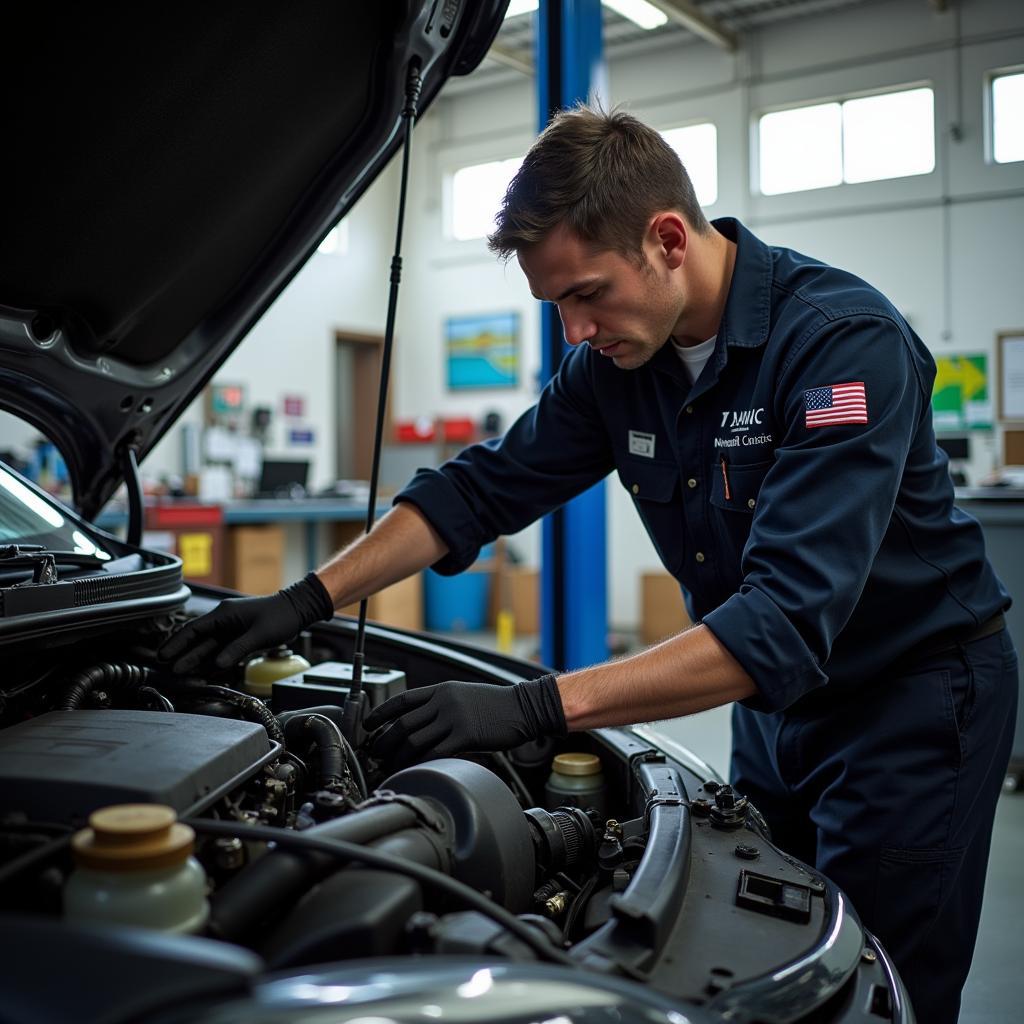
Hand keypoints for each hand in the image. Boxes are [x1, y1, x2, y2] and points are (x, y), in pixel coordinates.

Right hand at [158, 572, 333, 672]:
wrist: (298, 610)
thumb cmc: (281, 616)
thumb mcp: (259, 634)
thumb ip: (237, 649)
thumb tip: (217, 664)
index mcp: (224, 614)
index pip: (193, 630)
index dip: (177, 643)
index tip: (164, 655)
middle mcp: (224, 621)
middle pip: (198, 640)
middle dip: (183, 654)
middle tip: (167, 669)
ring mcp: (232, 629)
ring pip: (209, 647)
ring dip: (196, 660)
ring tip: (181, 673)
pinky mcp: (240, 637)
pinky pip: (223, 650)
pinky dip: (214, 661)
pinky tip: (205, 672)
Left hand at [364, 675, 565, 766]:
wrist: (524, 707)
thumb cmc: (498, 705)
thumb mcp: (465, 695)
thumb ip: (442, 705)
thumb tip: (421, 723)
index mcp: (442, 689)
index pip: (403, 700)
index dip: (381, 713)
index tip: (368, 724)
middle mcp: (444, 701)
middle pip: (404, 723)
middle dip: (385, 740)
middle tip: (375, 753)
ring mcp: (454, 718)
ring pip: (414, 739)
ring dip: (398, 755)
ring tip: (390, 765)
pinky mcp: (465, 736)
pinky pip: (434, 752)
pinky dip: (419, 763)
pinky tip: (414, 770)